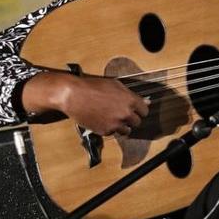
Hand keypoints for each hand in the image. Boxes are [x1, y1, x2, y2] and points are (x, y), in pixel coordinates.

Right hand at [23, 71, 148, 135]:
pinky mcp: (105, 131)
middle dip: (131, 119)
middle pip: (137, 122)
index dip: (139, 110)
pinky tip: (102, 120)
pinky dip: (109, 129)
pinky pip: (113, 133)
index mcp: (130, 100)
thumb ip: (130, 94)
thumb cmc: (93, 87)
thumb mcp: (115, 85)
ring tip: (113, 119)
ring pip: (126, 131)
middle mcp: (125, 113)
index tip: (136, 111)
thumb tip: (145, 101)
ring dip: (122, 126)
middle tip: (122, 115)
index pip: (144, 111)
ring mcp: (115, 123)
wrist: (73, 95)